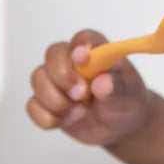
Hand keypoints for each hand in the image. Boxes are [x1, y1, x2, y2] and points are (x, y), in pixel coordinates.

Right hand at [27, 29, 153, 146]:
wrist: (121, 126)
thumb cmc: (128, 100)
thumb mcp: (130, 94)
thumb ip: (117, 88)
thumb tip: (102, 82)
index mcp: (99, 53)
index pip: (85, 38)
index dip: (80, 44)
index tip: (82, 58)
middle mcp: (74, 63)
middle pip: (53, 54)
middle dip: (62, 76)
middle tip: (81, 94)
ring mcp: (58, 82)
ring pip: (38, 79)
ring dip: (56, 100)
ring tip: (80, 112)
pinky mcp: (47, 102)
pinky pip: (33, 106)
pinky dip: (48, 117)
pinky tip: (68, 120)